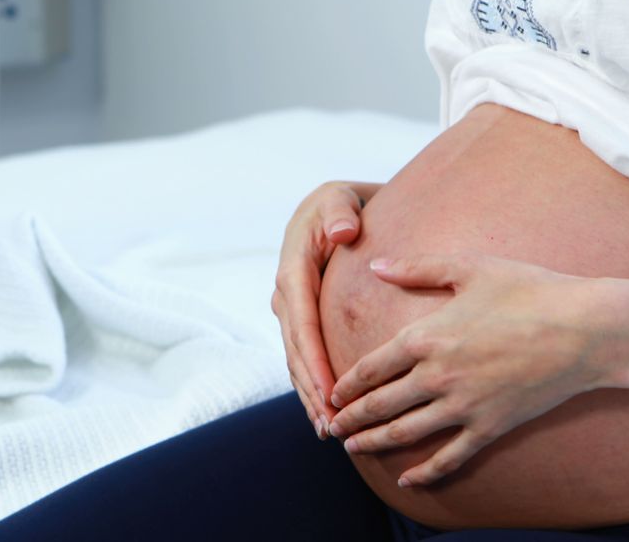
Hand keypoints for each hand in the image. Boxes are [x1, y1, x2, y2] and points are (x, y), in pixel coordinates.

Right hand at [272, 181, 380, 438]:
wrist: (335, 207)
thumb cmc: (342, 204)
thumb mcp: (339, 198)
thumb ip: (340, 211)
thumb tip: (343, 232)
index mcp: (292, 270)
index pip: (303, 324)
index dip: (315, 361)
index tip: (333, 393)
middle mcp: (285, 295)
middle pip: (296, 352)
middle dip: (313, 390)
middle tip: (333, 426)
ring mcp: (290, 310)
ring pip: (296, 361)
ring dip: (310, 397)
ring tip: (330, 431)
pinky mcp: (300, 319)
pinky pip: (303, 358)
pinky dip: (312, 386)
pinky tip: (325, 413)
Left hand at [328, 252, 612, 486]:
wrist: (586, 329)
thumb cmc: (529, 291)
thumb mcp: (469, 269)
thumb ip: (418, 268)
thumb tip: (375, 265)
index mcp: (427, 337)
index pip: (371, 368)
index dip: (346, 385)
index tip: (332, 393)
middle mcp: (437, 376)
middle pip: (380, 405)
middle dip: (351, 419)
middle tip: (332, 427)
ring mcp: (464, 406)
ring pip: (406, 433)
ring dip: (374, 443)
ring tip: (353, 449)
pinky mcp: (490, 426)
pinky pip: (450, 457)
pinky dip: (425, 472)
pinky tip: (407, 479)